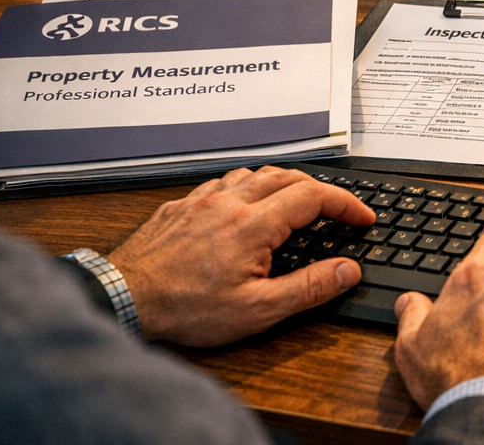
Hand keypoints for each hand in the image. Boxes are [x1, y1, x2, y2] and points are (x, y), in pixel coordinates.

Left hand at [108, 166, 373, 346]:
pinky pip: (221, 183)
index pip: (315, 196)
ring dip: (282, 182)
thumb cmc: (184, 309)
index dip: (346, 204)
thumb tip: (347, 270)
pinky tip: (242, 205)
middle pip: (288, 176)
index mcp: (254, 225)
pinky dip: (245, 187)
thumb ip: (308, 287)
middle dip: (320, 189)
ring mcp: (202, 201)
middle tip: (336, 210)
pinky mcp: (180, 207)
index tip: (362, 217)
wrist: (121, 299)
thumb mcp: (256, 310)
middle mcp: (230, 203)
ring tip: (294, 202)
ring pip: (254, 173)